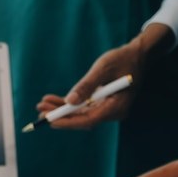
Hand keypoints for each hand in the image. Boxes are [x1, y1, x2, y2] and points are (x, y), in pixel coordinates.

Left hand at [36, 23, 173, 128]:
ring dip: (60, 110)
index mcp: (117, 107)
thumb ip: (87, 85)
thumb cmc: (123, 58)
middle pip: (82, 119)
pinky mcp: (102, 103)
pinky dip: (67, 104)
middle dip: (60, 116)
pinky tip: (51, 100)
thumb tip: (70, 101)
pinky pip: (82, 107)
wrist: (138, 54)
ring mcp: (107, 108)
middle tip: (40, 113)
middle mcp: (112, 112)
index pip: (89, 120)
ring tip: (41, 105)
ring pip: (80, 114)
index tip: (51, 121)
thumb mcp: (103, 68)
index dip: (68, 122)